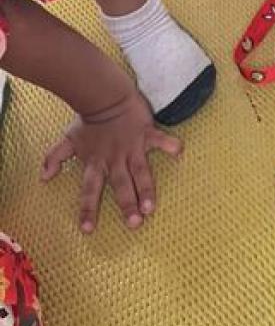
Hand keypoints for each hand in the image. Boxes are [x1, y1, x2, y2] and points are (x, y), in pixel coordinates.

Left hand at [41, 86, 181, 233]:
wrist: (104, 95)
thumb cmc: (88, 120)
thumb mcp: (69, 140)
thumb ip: (55, 157)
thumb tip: (43, 177)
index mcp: (96, 163)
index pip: (90, 190)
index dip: (88, 209)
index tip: (88, 230)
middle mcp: (115, 160)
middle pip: (120, 186)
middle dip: (127, 205)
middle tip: (134, 224)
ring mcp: (132, 148)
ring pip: (140, 172)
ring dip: (146, 189)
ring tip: (151, 206)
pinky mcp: (146, 133)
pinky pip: (160, 140)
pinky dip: (170, 144)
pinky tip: (179, 152)